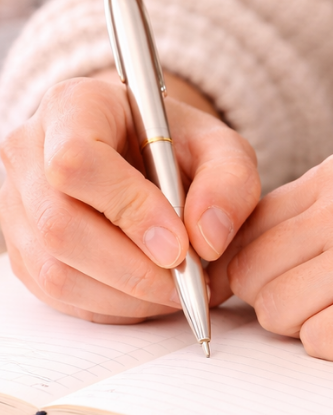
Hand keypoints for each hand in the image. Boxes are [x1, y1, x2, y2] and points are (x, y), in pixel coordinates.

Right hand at [0, 74, 259, 322]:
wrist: (150, 155)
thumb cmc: (182, 146)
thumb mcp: (223, 149)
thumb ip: (229, 183)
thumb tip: (207, 239)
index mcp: (75, 106)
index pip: (77, 161)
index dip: (129, 210)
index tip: (179, 245)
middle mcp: (30, 152)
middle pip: (59, 225)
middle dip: (134, 269)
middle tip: (189, 281)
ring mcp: (18, 204)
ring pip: (55, 270)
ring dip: (126, 295)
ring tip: (178, 288)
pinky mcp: (23, 250)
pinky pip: (58, 295)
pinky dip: (113, 307)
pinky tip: (150, 293)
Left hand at [221, 152, 332, 360]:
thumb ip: (332, 216)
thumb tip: (256, 262)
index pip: (249, 224)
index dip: (253, 266)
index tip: (278, 288)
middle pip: (252, 271)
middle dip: (281, 301)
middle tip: (331, 309)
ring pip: (276, 312)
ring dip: (312, 328)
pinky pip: (320, 345)